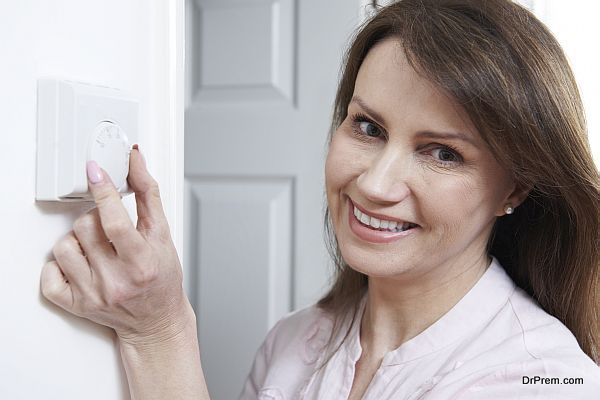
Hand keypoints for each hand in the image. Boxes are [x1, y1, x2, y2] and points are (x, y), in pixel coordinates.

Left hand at [41, 147, 191, 344]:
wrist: (156, 320)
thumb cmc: (162, 278)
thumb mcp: (163, 234)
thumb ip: (148, 194)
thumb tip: (134, 161)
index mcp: (141, 263)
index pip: (115, 222)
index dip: (103, 192)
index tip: (96, 171)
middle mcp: (116, 281)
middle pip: (85, 228)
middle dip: (95, 217)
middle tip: (108, 226)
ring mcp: (93, 295)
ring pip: (64, 247)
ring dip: (77, 239)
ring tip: (95, 245)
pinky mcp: (77, 306)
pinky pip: (49, 277)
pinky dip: (59, 264)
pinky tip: (79, 263)